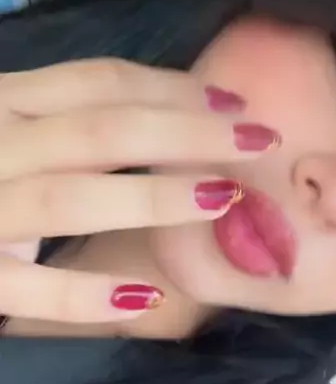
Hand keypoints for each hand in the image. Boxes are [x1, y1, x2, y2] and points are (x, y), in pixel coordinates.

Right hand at [0, 59, 278, 323]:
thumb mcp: (1, 127)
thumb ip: (47, 121)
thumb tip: (143, 120)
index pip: (97, 85)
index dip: (172, 91)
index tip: (233, 104)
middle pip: (101, 130)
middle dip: (188, 132)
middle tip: (261, 139)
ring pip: (69, 196)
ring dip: (150, 199)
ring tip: (220, 200)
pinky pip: (26, 286)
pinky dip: (83, 293)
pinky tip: (144, 298)